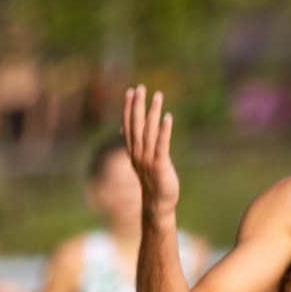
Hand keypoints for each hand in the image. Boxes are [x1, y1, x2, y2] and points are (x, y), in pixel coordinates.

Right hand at [122, 85, 179, 216]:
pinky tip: (168, 118)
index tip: (131, 91)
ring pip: (149, 132)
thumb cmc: (152, 180)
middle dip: (139, 105)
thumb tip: (122, 129)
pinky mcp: (160, 165)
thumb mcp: (140, 159)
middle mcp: (137, 152)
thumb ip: (133, 143)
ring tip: (157, 96)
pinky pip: (162, 145)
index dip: (129, 108)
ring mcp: (148, 159)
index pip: (129, 124)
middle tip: (142, 88)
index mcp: (132, 150)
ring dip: (153, 113)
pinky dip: (164, 131)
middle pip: (137, 125)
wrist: (157, 203)